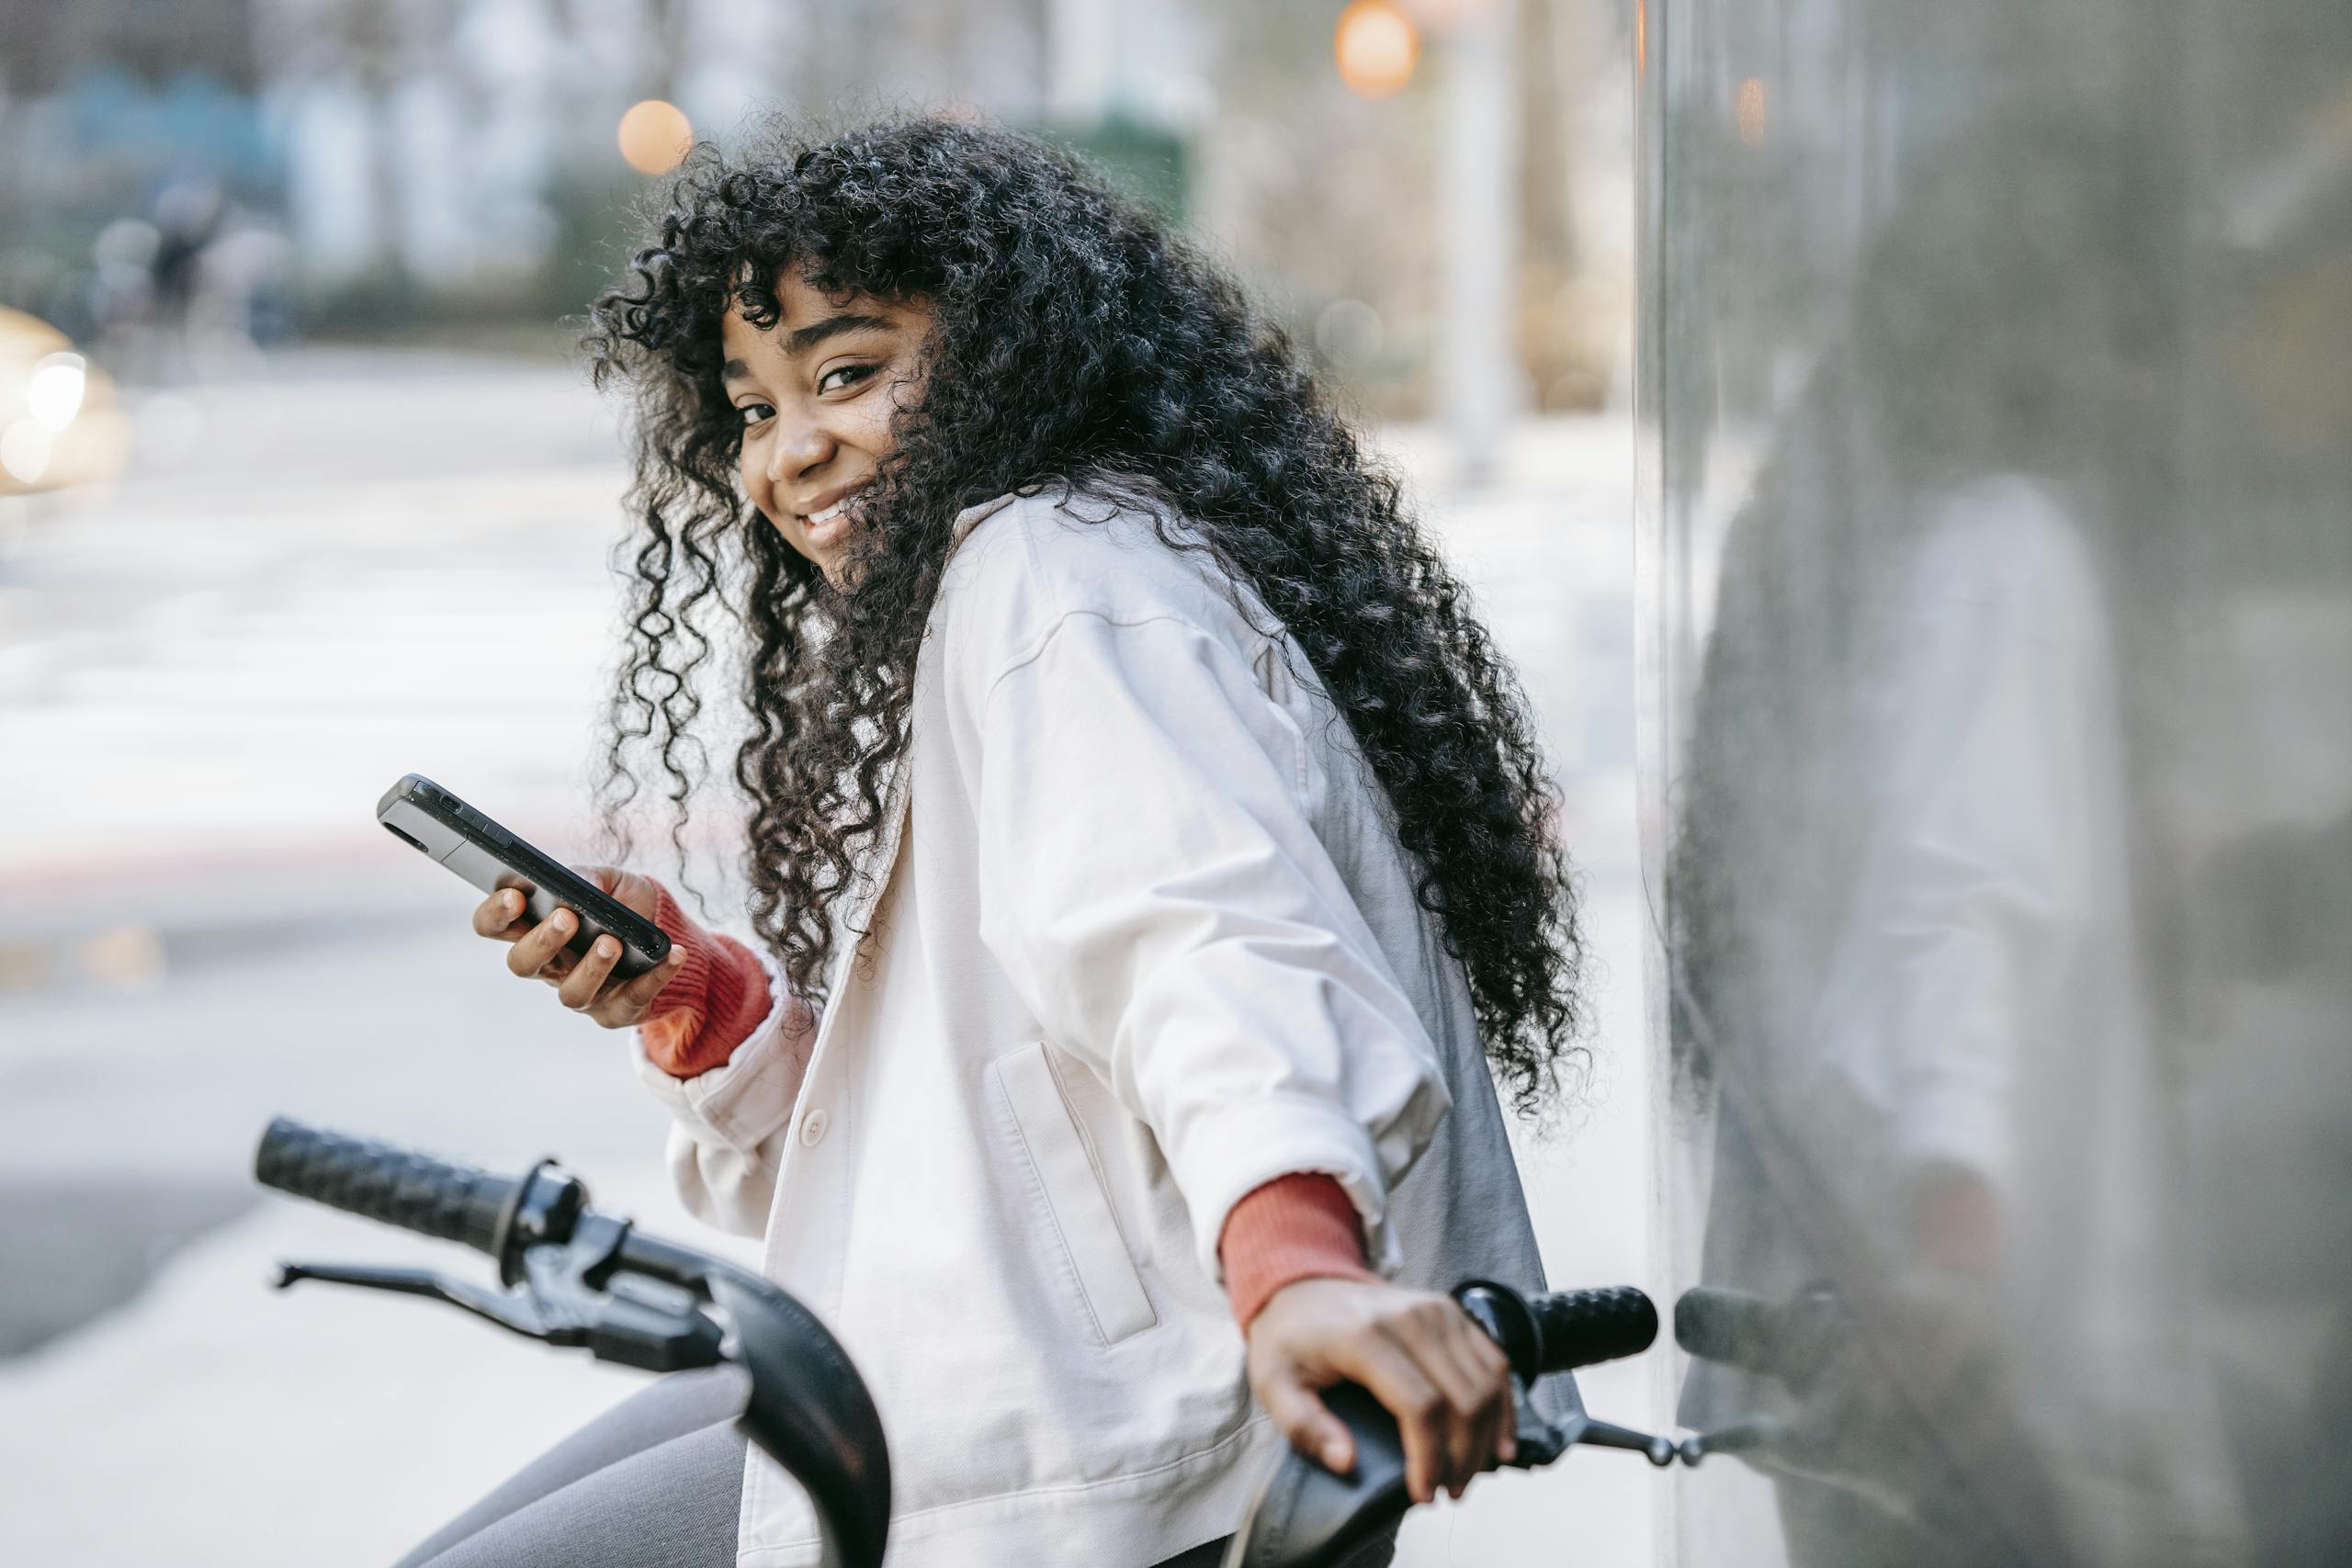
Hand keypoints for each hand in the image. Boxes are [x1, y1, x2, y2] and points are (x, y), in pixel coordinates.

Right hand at [472, 865, 685, 1028]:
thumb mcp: (606, 879)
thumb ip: (587, 878)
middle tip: (566, 918)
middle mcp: (551, 966)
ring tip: (612, 941)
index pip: (494, 926)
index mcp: (535, 929)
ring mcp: (583, 992)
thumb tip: (578, 890)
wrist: (664, 931)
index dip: (495, 914)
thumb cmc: (620, 902)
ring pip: (573, 994)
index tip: (515, 896)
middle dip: (541, 941)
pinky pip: (633, 999)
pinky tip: (673, 954)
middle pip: (523, 964)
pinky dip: (656, 977)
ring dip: (592, 967)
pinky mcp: (618, 1009)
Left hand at [1244, 1276, 1516, 1505]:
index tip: (1423, 1494)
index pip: (1421, 1407)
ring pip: (1487, 1384)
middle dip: (1463, 1457)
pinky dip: (1503, 1406)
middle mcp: (1411, 1318)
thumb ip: (1304, 1427)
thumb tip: (1346, 1463)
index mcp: (1367, 1336)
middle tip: (1449, 1492)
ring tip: (1466, 1475)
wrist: (1304, 1286)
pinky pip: (1495, 1362)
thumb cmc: (1291, 1340)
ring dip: (1487, 1438)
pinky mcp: (1452, 1312)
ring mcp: (1437, 1311)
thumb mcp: (1273, 1384)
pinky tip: (1498, 1443)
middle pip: (1463, 1399)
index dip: (1430, 1459)